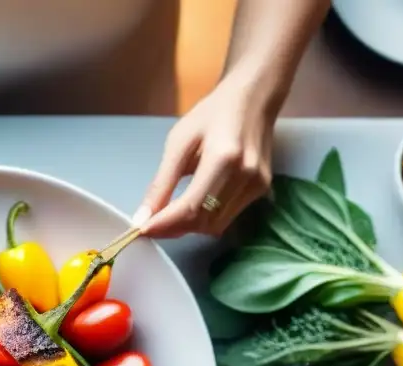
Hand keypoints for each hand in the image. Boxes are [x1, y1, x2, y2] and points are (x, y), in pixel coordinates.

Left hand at [133, 74, 276, 238]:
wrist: (254, 98)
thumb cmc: (213, 113)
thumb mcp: (179, 141)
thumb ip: (162, 182)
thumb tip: (143, 216)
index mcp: (224, 158)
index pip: (190, 207)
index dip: (164, 225)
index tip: (140, 230)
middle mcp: (245, 175)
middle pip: (203, 221)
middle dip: (173, 228)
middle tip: (149, 223)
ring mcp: (257, 185)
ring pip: (215, 226)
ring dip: (188, 227)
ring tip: (168, 216)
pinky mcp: (262, 190)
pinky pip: (227, 218)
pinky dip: (204, 220)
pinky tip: (190, 208)